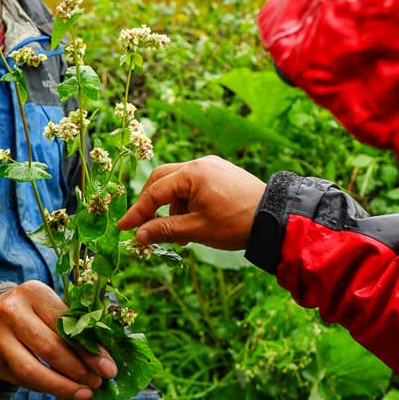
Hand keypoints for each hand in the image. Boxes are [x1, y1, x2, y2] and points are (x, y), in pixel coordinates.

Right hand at [0, 280, 116, 399]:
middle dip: (77, 371)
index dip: (90, 350)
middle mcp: (11, 311)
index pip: (66, 325)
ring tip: (83, 393)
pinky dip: (45, 389)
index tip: (109, 369)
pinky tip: (61, 390)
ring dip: (62, 387)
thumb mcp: (52, 309)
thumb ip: (75, 329)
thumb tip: (105, 362)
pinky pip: (21, 380)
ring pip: (31, 371)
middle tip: (96, 383)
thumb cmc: (34, 312)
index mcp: (33, 292)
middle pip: (49, 348)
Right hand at [117, 156, 264, 250]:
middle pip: (162, 180)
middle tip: (144, 226)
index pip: (155, 192)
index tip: (123, 227)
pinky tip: (192, 223)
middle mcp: (200, 163)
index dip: (137, 212)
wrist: (275, 218)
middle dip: (151, 204)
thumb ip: (164, 230)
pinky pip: (194, 184)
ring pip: (178, 183)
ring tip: (178, 234)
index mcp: (192, 173)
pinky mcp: (221, 173)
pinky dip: (187, 202)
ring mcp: (212, 166)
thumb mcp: (196, 230)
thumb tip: (138, 236)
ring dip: (171, 207)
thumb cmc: (236, 223)